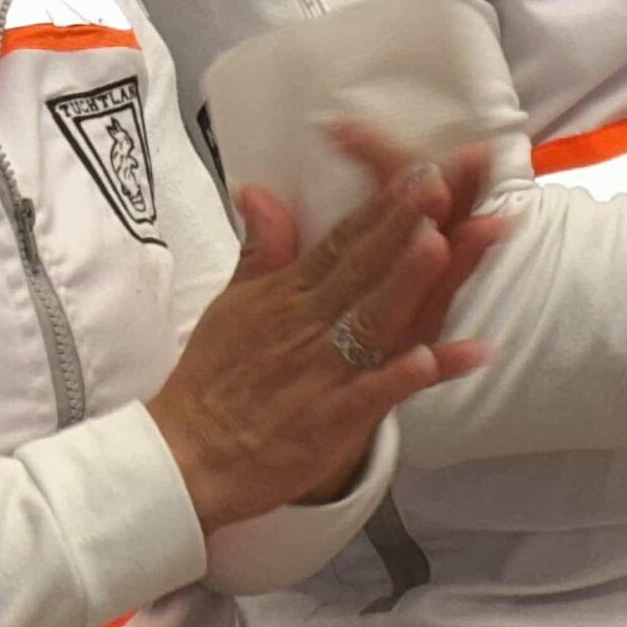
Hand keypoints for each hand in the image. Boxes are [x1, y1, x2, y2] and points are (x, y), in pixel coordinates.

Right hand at [147, 136, 504, 534]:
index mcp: (290, 295)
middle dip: (401, 224)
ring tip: (441, 244)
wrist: (185, 457)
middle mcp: (309, 325)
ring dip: (405, 283)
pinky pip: (371, 395)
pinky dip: (401, 377)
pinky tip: (433, 358)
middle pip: (362, 268)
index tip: (418, 170)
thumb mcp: (233, 304)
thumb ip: (260, 249)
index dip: (381, 206)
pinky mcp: (328, 422)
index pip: (342, 241)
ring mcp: (322, 372)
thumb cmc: (212, 381)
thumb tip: (259, 190)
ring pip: (370, 320)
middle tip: (438, 181)